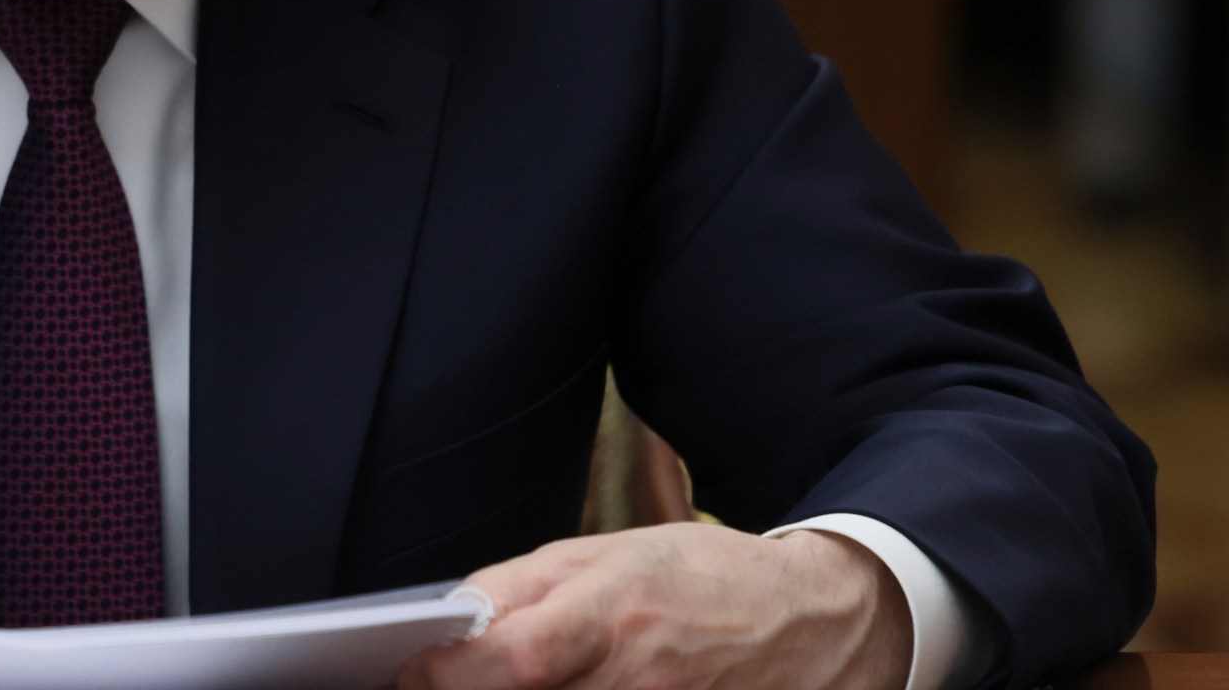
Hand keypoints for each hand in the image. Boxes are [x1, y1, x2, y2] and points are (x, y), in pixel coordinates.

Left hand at [395, 524, 909, 689]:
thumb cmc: (704, 579)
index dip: (440, 677)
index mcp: (607, 617)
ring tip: (503, 689)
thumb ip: (516, 589)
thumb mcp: (606, 551)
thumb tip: (447, 623)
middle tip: (447, 685)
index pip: (503, 665)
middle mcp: (632, 683)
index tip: (410, 674)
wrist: (817, 623)